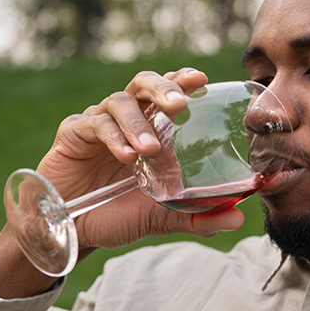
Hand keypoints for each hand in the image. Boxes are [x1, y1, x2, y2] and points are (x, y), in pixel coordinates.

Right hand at [34, 68, 244, 249]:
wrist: (72, 231)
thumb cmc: (116, 215)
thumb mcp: (161, 219)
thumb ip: (197, 217)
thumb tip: (237, 218)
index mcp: (148, 129)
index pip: (167, 94)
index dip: (182, 81)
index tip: (201, 79)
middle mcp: (124, 120)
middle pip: (143, 85)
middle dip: (163, 88)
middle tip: (180, 104)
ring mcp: (97, 123)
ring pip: (118, 102)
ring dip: (137, 123)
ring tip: (149, 149)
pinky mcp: (72, 134)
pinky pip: (93, 124)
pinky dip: (112, 137)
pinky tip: (124, 156)